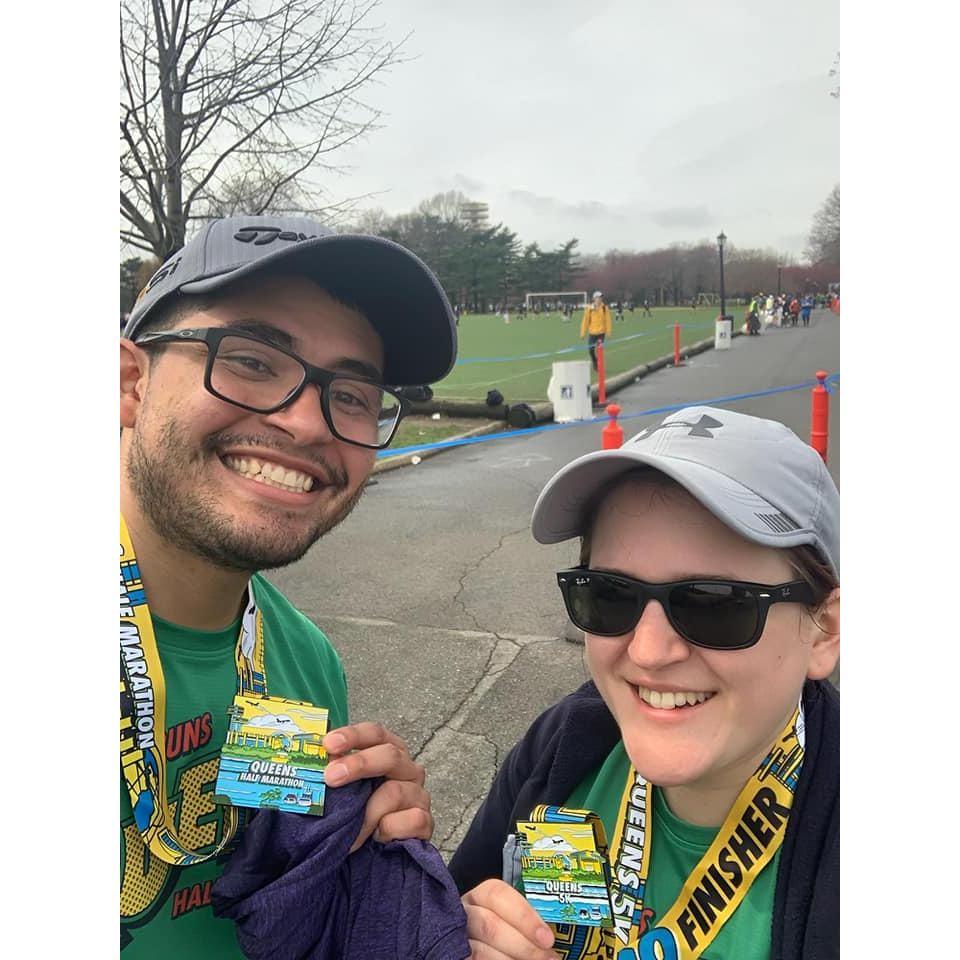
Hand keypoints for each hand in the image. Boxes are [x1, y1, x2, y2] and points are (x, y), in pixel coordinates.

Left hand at [323, 722, 431, 851]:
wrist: (372, 857)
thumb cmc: (356, 816)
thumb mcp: (343, 792)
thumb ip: (333, 775)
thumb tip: (308, 764)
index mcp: (387, 752)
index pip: (375, 733)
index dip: (353, 735)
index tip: (329, 744)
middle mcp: (407, 769)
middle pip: (390, 755)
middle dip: (358, 764)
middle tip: (330, 777)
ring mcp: (418, 794)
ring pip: (395, 791)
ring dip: (366, 814)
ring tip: (349, 833)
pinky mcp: (425, 821)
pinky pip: (411, 819)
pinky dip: (388, 830)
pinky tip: (378, 838)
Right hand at [463, 879, 558, 959]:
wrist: (483, 943)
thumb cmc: (503, 930)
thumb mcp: (511, 919)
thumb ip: (525, 925)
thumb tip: (549, 940)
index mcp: (480, 897)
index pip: (498, 895)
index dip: (524, 916)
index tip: (547, 938)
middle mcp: (464, 915)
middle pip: (490, 925)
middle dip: (523, 945)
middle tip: (547, 957)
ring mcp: (457, 939)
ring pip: (480, 951)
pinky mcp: (456, 956)